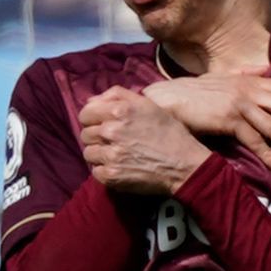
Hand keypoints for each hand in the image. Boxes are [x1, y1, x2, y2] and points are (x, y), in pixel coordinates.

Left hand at [73, 86, 213, 197]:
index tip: (101, 125)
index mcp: (119, 111)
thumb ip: (117, 95)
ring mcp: (110, 155)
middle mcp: (112, 131)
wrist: (184, 164)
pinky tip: (118, 167)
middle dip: (96, 137)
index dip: (92, 119)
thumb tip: (90, 101)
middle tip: (112, 142)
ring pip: (88, 153)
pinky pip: (95, 171)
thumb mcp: (147, 105)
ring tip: (115, 155)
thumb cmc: (169, 132)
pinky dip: (104, 171)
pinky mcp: (112, 175)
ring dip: (99, 154)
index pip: (86, 114)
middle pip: (85, 134)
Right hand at [143, 71, 270, 172]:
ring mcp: (239, 103)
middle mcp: (248, 89)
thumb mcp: (221, 78)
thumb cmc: (192, 93)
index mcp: (249, 79)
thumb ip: (244, 75)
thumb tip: (263, 68)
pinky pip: (257, 140)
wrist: (166, 99)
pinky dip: (270, 155)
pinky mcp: (229, 119)